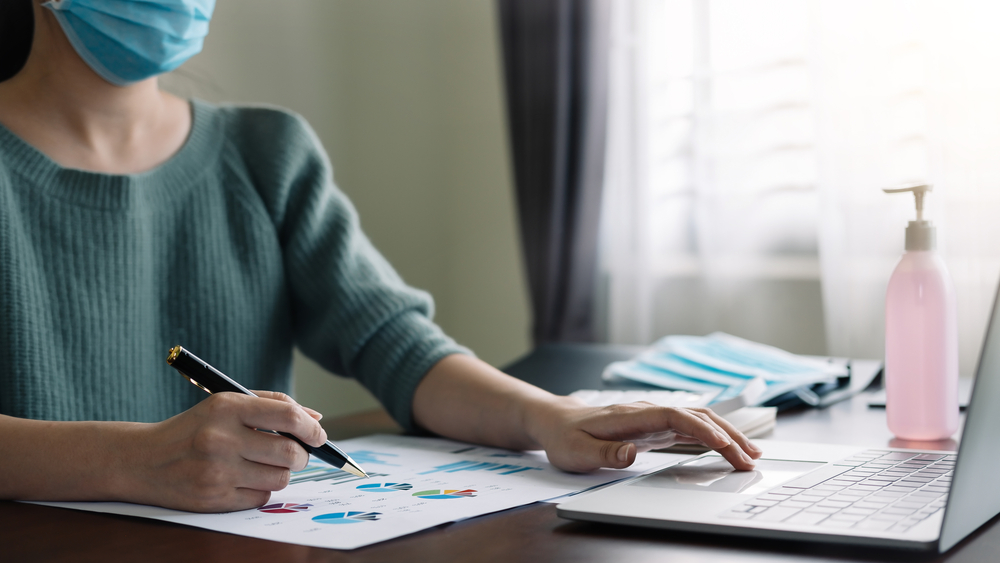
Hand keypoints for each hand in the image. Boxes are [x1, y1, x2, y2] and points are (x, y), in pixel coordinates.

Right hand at [121, 391, 326, 512]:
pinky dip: (260, 489)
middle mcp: (221, 438)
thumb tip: (315, 419)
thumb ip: (271, 405)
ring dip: (281, 473)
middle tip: (296, 453)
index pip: (287, 415)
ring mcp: (217, 471)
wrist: (143, 460)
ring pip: (280, 478)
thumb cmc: (194, 428)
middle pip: (290, 452)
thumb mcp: (226, 404)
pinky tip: (242, 479)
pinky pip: (261, 497)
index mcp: (227, 407)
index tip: (319, 435)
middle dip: (301, 454)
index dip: (311, 428)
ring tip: (263, 464)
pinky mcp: (214, 499)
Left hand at [524, 396, 761, 472]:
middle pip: (695, 416)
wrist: (556, 421)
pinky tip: (728, 448)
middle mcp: (647, 412)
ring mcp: (653, 418)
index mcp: (630, 416)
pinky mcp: (655, 427)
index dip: (702, 429)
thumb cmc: (565, 438)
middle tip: (751, 459)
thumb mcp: (576, 452)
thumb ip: (604, 453)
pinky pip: (690, 428)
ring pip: (698, 419)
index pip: (675, 417)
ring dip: (726, 434)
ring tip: (751, 454)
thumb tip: (632, 452)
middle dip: (727, 435)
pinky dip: (713, 437)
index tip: (724, 445)